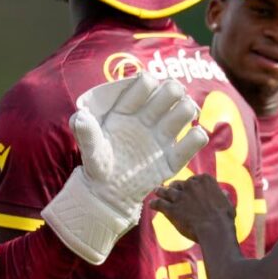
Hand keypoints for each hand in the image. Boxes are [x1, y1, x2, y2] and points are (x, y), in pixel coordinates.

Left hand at [41, 74, 209, 264]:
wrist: (108, 195)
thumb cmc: (99, 167)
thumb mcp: (90, 150)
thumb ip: (86, 133)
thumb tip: (80, 116)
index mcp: (128, 110)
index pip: (144, 84)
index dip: (147, 83)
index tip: (145, 88)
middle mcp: (148, 119)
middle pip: (170, 91)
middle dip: (174, 90)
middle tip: (173, 96)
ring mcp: (162, 137)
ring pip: (185, 111)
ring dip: (188, 108)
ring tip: (187, 114)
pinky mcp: (172, 159)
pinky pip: (192, 144)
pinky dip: (197, 137)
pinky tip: (195, 135)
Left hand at [151, 174, 235, 242]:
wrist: (215, 230)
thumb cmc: (224, 218)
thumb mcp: (227, 204)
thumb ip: (222, 196)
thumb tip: (223, 193)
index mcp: (205, 180)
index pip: (194, 180)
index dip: (190, 185)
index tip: (188, 188)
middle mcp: (191, 185)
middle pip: (178, 184)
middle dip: (174, 187)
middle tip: (169, 189)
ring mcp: (180, 196)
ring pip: (166, 191)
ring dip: (160, 191)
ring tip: (156, 191)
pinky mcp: (171, 208)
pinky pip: (159, 204)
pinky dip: (154, 203)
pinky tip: (151, 204)